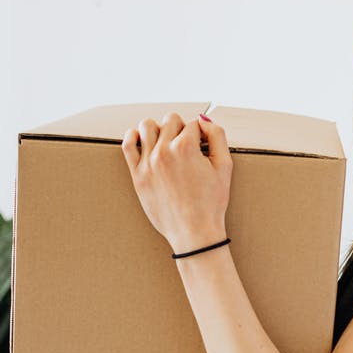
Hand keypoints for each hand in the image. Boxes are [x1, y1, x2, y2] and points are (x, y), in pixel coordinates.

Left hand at [121, 112, 232, 253]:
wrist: (194, 232)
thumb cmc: (211, 203)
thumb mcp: (224, 166)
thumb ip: (217, 136)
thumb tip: (203, 121)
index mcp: (186, 147)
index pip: (193, 124)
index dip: (201, 135)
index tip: (202, 148)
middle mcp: (164, 151)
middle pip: (171, 120)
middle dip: (182, 130)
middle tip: (188, 147)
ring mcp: (148, 163)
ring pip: (147, 126)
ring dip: (159, 129)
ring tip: (167, 142)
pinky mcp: (137, 175)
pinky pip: (127, 144)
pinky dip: (133, 136)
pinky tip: (143, 141)